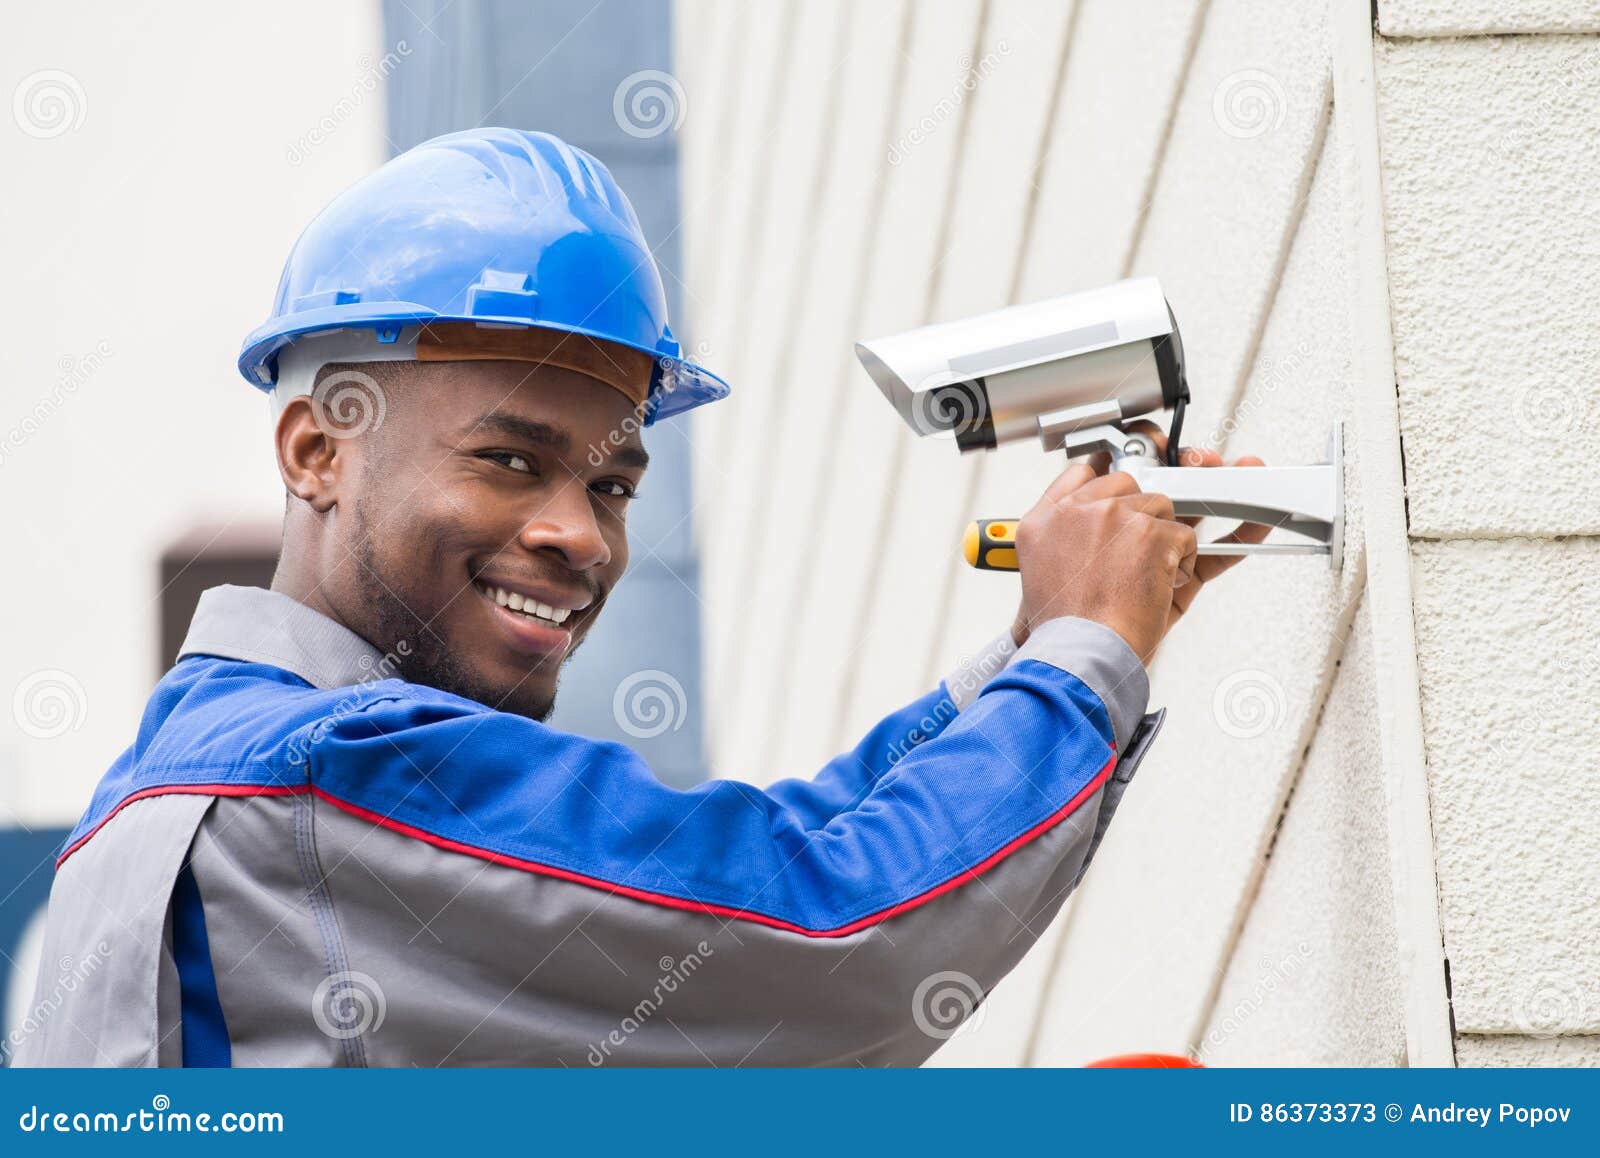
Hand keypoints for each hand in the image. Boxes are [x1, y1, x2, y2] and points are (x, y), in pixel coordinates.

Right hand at [1009, 421, 1268, 655]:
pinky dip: (1187, 562)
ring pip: (1161, 506)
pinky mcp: (1153, 532)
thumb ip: (1063, 539)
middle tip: (1143, 547)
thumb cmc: (1064, 630)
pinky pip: (1185, 534)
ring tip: (1148, 579)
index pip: (1081, 475)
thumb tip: (1086, 513)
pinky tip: (1167, 583)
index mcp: (1044, 519)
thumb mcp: (1037, 578)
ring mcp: (1117, 516)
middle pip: (1128, 484)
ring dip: (1165, 541)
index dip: (1107, 483)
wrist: (1081, 655)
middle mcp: (1078, 510)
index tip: (1123, 494)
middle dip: (1142, 512)